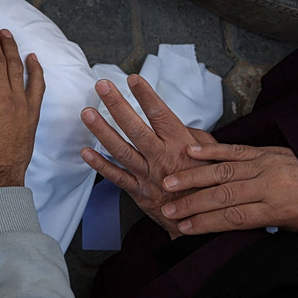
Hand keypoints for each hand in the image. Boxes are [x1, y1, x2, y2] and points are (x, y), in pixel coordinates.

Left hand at [79, 76, 209, 238]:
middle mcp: (162, 157)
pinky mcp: (138, 191)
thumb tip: (182, 123)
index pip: (161, 115)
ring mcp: (148, 175)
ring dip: (102, 131)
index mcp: (181, 144)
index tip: (132, 78)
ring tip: (87, 113)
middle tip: (102, 86)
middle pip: (136, 128)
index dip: (146, 96)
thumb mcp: (211, 155)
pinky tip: (85, 152)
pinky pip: (116, 177)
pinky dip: (100, 166)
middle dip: (117, 105)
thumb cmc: (206, 182)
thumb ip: (195, 137)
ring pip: (122, 150)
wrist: (202, 219)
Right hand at [160, 144, 297, 233]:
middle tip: (169, 210)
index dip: (206, 223)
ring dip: (193, 177)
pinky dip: (211, 150)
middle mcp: (269, 184)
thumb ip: (259, 225)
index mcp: (278, 208)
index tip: (184, 228)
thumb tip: (225, 230)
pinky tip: (190, 151)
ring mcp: (265, 164)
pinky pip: (234, 149)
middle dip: (192, 203)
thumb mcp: (290, 225)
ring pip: (223, 171)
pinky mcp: (263, 151)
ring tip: (169, 182)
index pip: (234, 216)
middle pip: (224, 195)